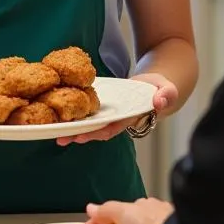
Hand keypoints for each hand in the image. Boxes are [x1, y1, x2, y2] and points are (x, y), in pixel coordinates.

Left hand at [56, 72, 177, 145]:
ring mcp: (112, 114)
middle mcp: (119, 119)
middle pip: (97, 129)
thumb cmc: (162, 89)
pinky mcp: (106, 106)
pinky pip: (91, 112)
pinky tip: (61, 113)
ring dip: (75, 128)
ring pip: (92, 123)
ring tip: (55, 132)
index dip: (98, 132)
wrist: (157, 86)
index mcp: (131, 118)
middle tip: (61, 138)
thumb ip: (166, 96)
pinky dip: (78, 113)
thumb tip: (159, 102)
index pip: (113, 127)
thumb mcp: (168, 89)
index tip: (83, 136)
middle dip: (80, 135)